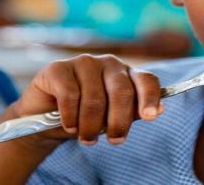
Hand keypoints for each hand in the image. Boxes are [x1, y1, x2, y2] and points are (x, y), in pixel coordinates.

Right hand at [13, 54, 162, 145]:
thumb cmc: (85, 117)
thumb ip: (134, 112)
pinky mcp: (59, 68)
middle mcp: (109, 63)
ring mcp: (84, 62)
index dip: (150, 97)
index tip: (150, 116)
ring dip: (91, 125)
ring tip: (87, 138)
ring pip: (95, 98)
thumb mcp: (112, 117)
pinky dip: (71, 116)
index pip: (146, 80)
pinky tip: (70, 126)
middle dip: (119, 121)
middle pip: (122, 92)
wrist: (44, 118)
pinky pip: (70, 95)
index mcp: (127, 74)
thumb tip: (159, 110)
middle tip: (114, 140)